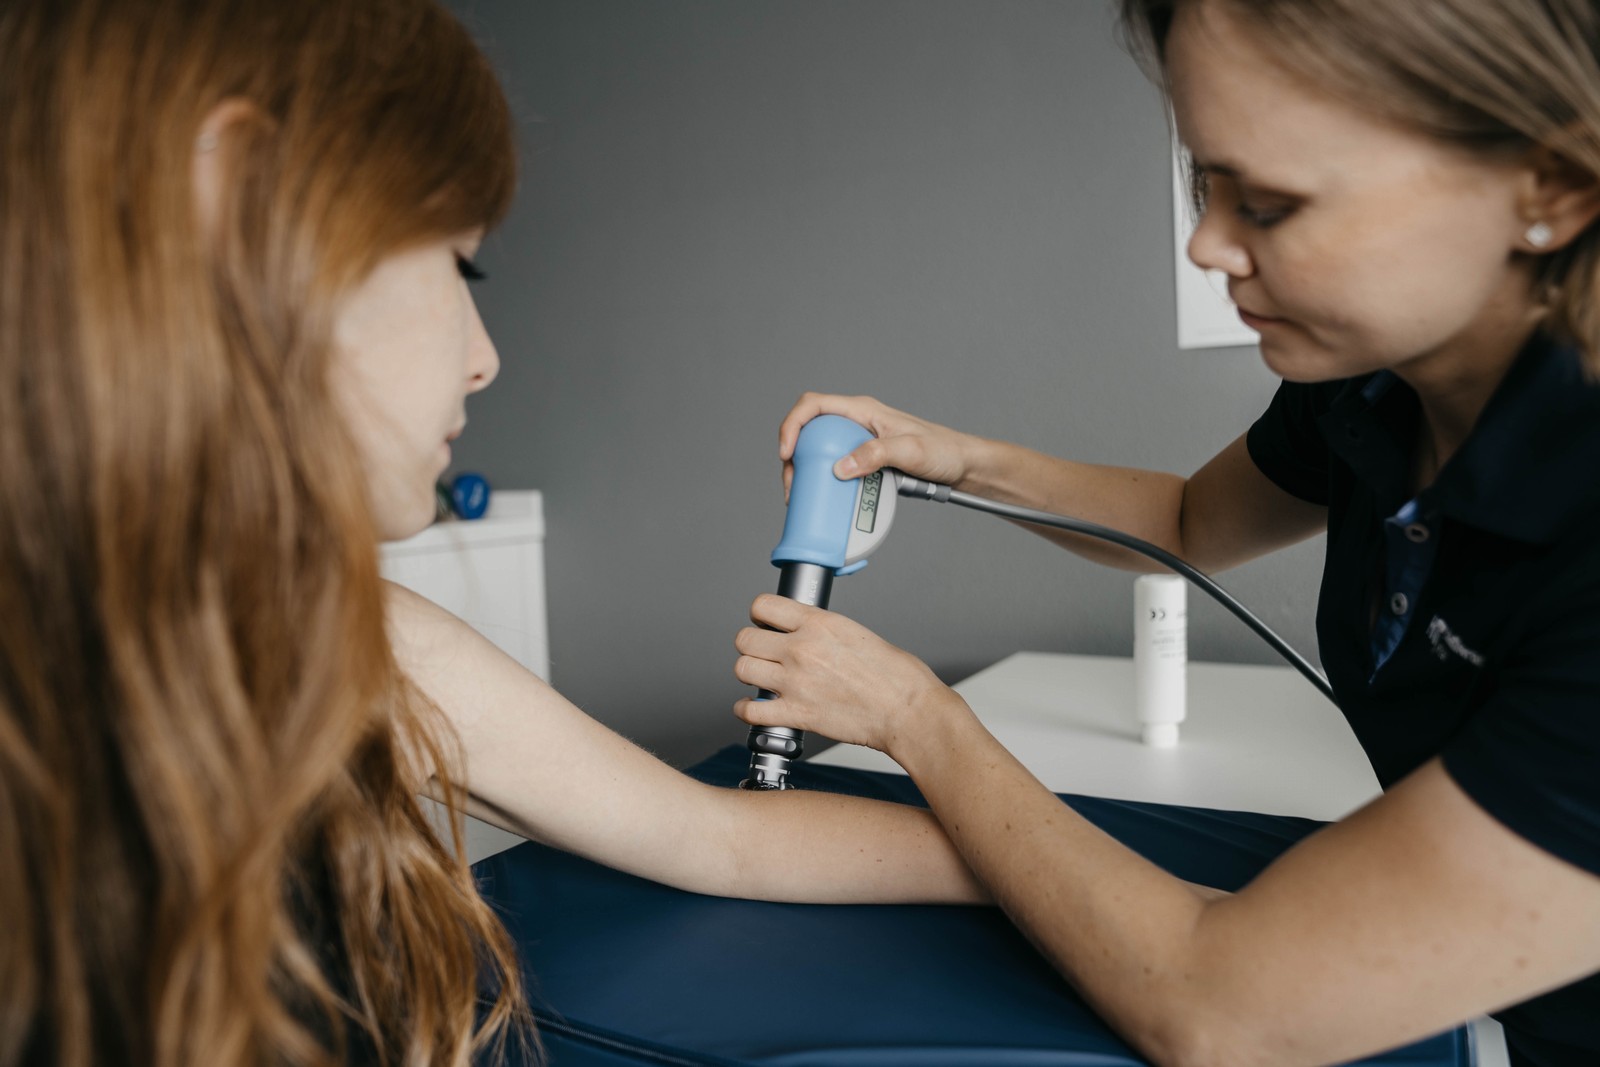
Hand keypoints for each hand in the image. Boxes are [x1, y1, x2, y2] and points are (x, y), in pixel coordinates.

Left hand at [731, 593, 970, 756]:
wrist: (908, 711)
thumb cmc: (897, 677)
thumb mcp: (857, 633)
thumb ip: (824, 631)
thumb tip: (809, 634)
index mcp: (819, 624)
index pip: (763, 606)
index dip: (760, 615)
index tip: (764, 623)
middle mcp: (801, 650)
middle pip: (745, 639)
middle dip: (752, 645)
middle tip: (763, 652)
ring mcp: (795, 683)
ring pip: (742, 670)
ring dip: (749, 674)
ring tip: (762, 678)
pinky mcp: (797, 714)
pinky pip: (751, 711)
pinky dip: (748, 710)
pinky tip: (756, 708)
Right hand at [777, 392, 985, 499]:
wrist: (962, 466)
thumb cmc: (943, 450)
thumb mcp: (910, 451)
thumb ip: (875, 455)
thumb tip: (840, 467)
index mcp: (863, 410)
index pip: (814, 405)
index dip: (793, 425)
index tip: (787, 452)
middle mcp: (857, 422)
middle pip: (809, 430)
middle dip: (793, 456)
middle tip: (792, 484)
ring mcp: (859, 441)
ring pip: (819, 451)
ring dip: (806, 472)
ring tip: (804, 495)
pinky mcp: (864, 460)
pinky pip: (835, 467)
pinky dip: (825, 483)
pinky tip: (827, 499)